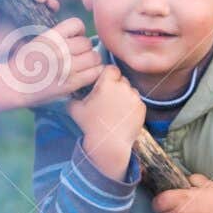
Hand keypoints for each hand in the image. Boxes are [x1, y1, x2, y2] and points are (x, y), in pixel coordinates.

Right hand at [0, 17, 101, 112]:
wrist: (14, 85)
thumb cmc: (24, 63)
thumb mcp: (37, 41)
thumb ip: (57, 37)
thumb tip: (80, 36)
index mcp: (50, 37)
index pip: (77, 24)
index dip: (79, 31)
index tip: (75, 39)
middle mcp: (60, 50)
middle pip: (87, 43)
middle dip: (84, 49)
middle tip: (77, 57)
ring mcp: (67, 66)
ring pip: (94, 57)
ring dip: (91, 62)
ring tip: (82, 67)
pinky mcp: (72, 82)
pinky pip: (95, 72)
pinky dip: (94, 73)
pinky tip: (85, 75)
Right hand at [67, 64, 145, 180]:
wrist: (109, 144)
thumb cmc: (91, 125)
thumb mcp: (75, 109)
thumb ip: (73, 97)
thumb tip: (70, 92)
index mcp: (107, 83)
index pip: (111, 69)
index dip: (107, 75)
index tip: (103, 83)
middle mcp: (123, 87)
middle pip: (121, 78)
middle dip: (116, 85)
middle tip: (108, 98)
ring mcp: (134, 97)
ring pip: (130, 89)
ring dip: (124, 95)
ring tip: (115, 108)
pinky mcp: (142, 107)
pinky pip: (136, 101)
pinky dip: (131, 106)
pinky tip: (122, 116)